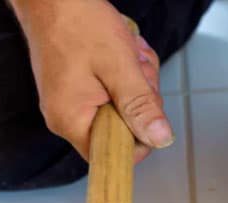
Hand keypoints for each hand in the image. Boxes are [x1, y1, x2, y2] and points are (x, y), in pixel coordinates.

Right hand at [10, 0, 171, 161]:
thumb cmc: (76, 22)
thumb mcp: (119, 66)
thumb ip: (140, 106)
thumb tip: (159, 138)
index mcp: (71, 120)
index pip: (113, 155)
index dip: (139, 137)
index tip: (146, 107)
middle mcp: (68, 116)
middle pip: (123, 128)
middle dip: (140, 98)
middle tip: (135, 69)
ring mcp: (73, 100)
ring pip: (124, 106)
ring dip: (136, 80)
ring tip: (127, 53)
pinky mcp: (79, 86)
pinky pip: (114, 90)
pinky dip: (126, 72)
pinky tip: (122, 51)